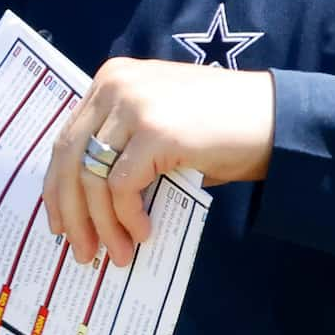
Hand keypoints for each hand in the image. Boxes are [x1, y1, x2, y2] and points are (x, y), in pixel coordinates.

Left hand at [44, 59, 273, 268]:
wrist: (277, 118)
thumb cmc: (224, 128)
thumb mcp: (160, 126)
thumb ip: (124, 149)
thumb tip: (93, 207)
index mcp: (112, 80)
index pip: (67, 139)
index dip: (58, 188)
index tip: (60, 225)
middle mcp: (116, 85)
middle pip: (71, 159)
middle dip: (72, 212)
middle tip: (80, 250)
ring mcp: (135, 105)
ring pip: (92, 177)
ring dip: (101, 224)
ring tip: (116, 255)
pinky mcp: (156, 131)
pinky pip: (121, 186)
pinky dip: (127, 217)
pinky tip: (143, 233)